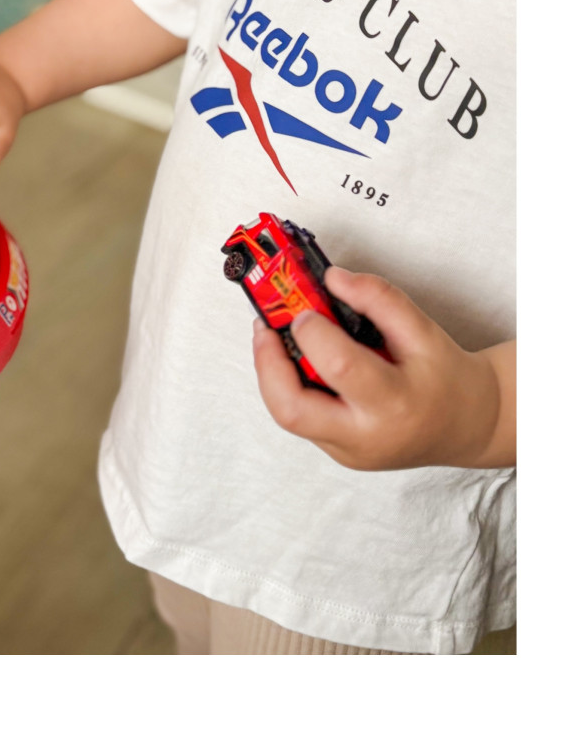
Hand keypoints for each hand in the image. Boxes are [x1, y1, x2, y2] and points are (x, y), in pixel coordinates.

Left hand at [251, 267, 514, 470]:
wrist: (468, 424)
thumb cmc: (445, 377)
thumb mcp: (423, 329)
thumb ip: (378, 298)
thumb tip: (331, 279)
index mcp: (395, 403)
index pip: (338, 366)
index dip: (312, 330)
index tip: (306, 306)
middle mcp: (367, 436)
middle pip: (291, 409)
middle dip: (267, 363)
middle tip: (264, 326)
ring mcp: (349, 451)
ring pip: (288, 416)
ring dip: (271, 373)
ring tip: (272, 337)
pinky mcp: (339, 453)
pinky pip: (301, 418)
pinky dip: (289, 385)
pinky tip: (297, 359)